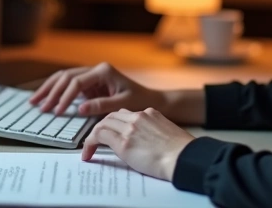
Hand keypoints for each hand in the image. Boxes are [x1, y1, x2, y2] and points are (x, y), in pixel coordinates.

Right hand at [29, 62, 164, 115]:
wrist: (148, 99)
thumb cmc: (139, 101)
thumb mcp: (122, 104)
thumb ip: (101, 106)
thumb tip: (79, 109)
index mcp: (103, 71)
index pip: (77, 83)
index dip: (65, 97)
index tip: (57, 111)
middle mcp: (95, 69)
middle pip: (66, 77)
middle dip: (51, 92)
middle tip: (39, 107)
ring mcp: (91, 75)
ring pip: (64, 78)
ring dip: (49, 89)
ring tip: (34, 102)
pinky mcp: (89, 83)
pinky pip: (68, 85)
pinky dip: (56, 91)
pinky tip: (45, 99)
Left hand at [80, 108, 194, 180]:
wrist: (184, 158)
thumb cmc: (181, 152)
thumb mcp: (167, 134)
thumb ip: (153, 132)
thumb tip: (143, 143)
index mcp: (151, 113)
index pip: (126, 114)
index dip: (116, 123)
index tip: (112, 132)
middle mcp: (139, 116)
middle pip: (112, 116)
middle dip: (102, 127)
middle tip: (96, 140)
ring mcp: (130, 128)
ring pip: (103, 123)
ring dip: (94, 135)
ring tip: (89, 148)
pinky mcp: (123, 142)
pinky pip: (98, 136)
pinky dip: (89, 143)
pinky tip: (87, 153)